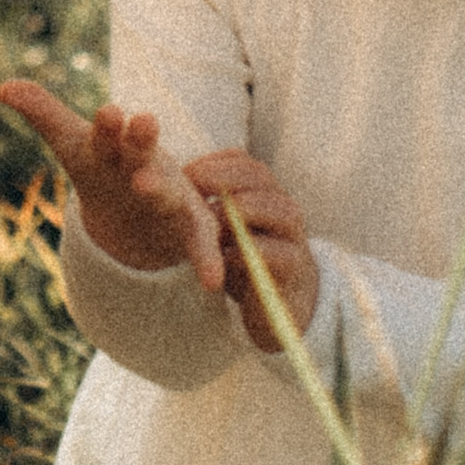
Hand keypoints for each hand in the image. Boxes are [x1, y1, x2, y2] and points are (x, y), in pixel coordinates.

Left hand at [0, 82, 224, 292]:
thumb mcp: (74, 143)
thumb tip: (2, 86)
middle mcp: (147, 164)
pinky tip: (211, 283)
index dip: (107, 124)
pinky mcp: (190, 227)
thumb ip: (44, 113)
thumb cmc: (106, 162)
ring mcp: (172, 194)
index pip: (107, 131)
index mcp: (118, 143)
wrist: (144, 196)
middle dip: (140, 138)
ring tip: (148, 186)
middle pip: (142, 151)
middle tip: (141, 121)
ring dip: (162, 188)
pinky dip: (208, 261)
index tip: (106, 111)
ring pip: (169, 193)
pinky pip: (201, 246)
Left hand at [185, 150, 317, 352]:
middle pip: (257, 175)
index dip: (211, 163)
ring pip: (271, 206)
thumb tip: (170, 190)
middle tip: (191, 190)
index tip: (183, 174)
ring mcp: (293, 233)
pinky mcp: (294, 265)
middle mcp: (282, 204)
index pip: (240, 161)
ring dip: (236, 211)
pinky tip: (224, 257)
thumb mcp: (223, 231)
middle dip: (221, 177)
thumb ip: (206, 209)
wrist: (282, 303)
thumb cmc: (243, 260)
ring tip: (209, 224)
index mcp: (263, 190)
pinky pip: (273, 250)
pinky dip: (246, 251)